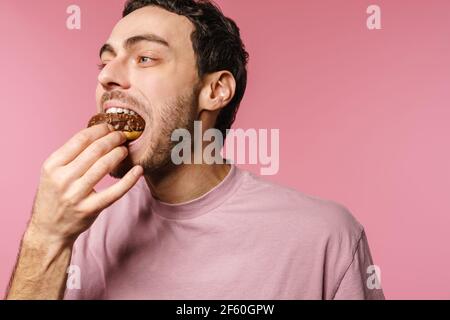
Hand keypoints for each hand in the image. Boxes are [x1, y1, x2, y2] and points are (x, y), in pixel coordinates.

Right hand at [26, 124, 142, 246]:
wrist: (48, 229)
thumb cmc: (54, 196)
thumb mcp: (53, 172)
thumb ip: (71, 155)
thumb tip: (98, 134)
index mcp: (52, 165)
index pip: (80, 139)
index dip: (99, 130)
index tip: (109, 127)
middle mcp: (63, 178)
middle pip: (95, 150)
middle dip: (112, 139)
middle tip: (122, 136)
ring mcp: (76, 195)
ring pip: (104, 166)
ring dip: (119, 154)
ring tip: (125, 149)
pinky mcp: (89, 209)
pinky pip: (115, 192)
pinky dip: (129, 180)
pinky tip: (138, 170)